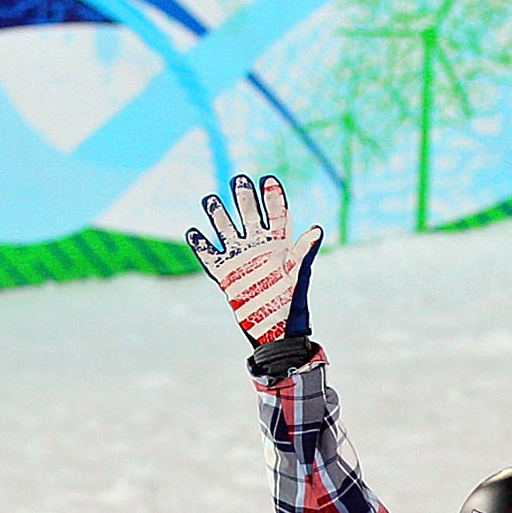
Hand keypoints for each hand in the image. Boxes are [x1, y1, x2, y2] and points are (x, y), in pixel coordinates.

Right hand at [191, 175, 322, 346]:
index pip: (276, 213)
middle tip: (238, 180)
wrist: (277, 332)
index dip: (272, 196)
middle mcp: (259, 247)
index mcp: (279, 244)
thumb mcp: (300, 276)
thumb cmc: (293, 305)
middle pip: (248, 214)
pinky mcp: (226, 275)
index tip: (268, 179)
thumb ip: (305, 252)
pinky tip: (193, 232)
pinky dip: (200, 245)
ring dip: (218, 214)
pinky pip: (209, 256)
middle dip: (243, 197)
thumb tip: (317, 229)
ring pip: (226, 229)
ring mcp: (241, 259)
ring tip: (210, 199)